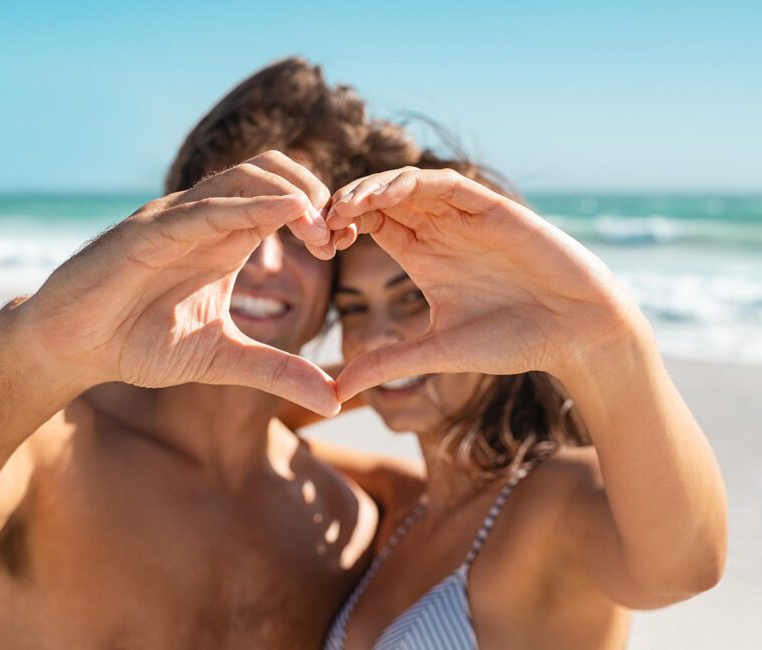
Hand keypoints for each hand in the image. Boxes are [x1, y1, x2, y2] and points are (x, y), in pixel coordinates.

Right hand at [15, 151, 340, 415]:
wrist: (72, 348)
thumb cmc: (137, 344)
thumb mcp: (221, 359)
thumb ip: (277, 371)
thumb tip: (335, 400)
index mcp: (225, 239)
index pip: (284, 198)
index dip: (322, 212)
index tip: (347, 244)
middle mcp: (204, 218)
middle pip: (273, 170)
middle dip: (316, 192)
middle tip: (338, 237)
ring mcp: (176, 218)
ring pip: (245, 176)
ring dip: (293, 193)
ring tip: (323, 229)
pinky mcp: (149, 231)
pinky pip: (207, 207)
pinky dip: (251, 204)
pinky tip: (288, 213)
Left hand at [327, 168, 642, 400]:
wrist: (576, 333)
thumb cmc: (513, 342)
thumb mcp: (436, 352)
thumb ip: (387, 364)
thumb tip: (335, 394)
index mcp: (422, 256)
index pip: (370, 224)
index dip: (341, 226)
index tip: (319, 246)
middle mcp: (440, 230)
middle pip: (381, 198)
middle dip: (347, 203)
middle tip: (320, 221)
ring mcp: (464, 216)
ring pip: (407, 184)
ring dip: (373, 188)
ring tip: (345, 206)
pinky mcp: (491, 207)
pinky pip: (445, 183)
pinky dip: (413, 183)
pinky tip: (386, 196)